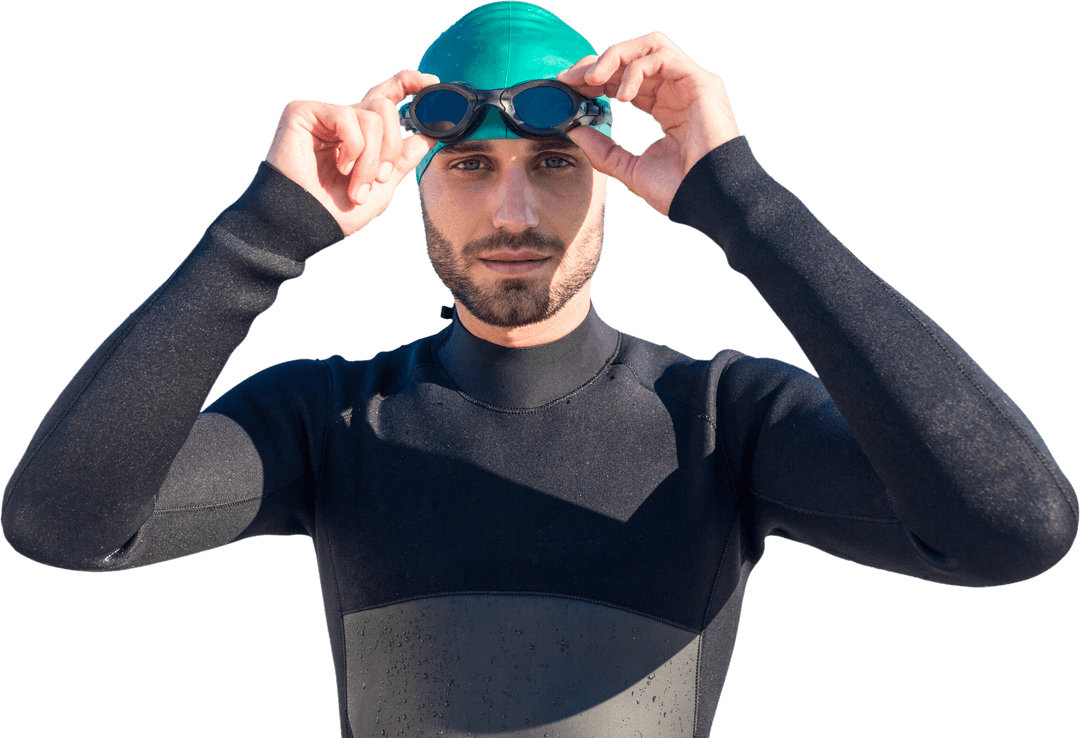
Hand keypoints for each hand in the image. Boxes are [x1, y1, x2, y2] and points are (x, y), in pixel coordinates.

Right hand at [265, 69, 440, 235]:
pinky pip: (349, 117)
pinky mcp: (304, 111)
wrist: (306, 224)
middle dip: (391, 149)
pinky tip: (340, 166)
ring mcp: (324, 114)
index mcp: (362, 134)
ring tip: (356, 186)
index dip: (409, 82)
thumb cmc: (337, 212)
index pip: (387, 96)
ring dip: (371, 158)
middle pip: (386, 108)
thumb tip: (429, 136)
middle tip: (381, 179)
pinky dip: (353, 148)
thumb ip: (403, 160)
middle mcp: (344, 120)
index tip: (431, 81)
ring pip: (372, 117)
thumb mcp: (381, 188)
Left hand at [556, 32, 740, 216]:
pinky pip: (662, 57)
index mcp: (663, 107)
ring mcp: (690, 83)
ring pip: (649, 45)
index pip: (625, 77)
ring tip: (593, 80)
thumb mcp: (631, 169)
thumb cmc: (679, 189)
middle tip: (571, 79)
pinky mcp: (700, 82)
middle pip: (634, 56)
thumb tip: (575, 132)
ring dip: (615, 57)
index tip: (568, 87)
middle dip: (598, 62)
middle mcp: (676, 89)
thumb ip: (604, 151)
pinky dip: (636, 70)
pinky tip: (622, 96)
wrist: (709, 201)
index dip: (595, 77)